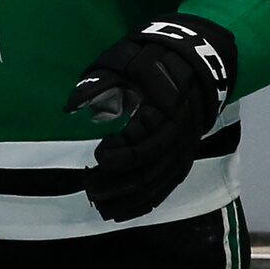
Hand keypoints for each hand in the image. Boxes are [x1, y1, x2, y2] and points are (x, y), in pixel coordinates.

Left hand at [66, 17, 233, 222]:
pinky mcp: (186, 152)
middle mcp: (181, 131)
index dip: (124, 153)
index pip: (149, 139)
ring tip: (103, 208)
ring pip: (162, 181)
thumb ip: (100, 83)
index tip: (98, 157)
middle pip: (154, 168)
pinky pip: (170, 182)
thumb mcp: (124, 60)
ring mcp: (186, 144)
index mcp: (167, 106)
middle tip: (90, 189)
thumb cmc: (152, 56)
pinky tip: (127, 211)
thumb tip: (72, 106)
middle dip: (121, 183)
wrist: (197, 57)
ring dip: (133, 197)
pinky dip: (150, 200)